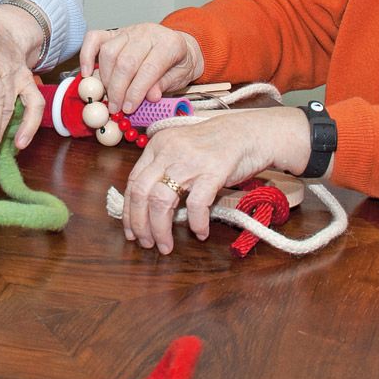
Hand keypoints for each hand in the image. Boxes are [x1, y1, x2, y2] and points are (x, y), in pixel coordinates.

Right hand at [79, 23, 204, 113]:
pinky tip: (86, 73)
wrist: (179, 46)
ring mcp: (129, 31)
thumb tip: (151, 97)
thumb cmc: (179, 64)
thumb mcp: (180, 78)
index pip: (149, 68)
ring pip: (109, 52)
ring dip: (105, 78)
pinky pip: (94, 38)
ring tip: (109, 96)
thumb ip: (164, 85)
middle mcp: (148, 33)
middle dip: (118, 89)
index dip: (136, 91)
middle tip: (115, 108)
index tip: (128, 108)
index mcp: (169, 44)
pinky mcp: (115, 32)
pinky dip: (86, 55)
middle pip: (126, 61)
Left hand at [121, 107, 307, 253]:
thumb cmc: (216, 145)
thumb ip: (165, 170)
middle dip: (140, 224)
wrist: (250, 132)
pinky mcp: (213, 171)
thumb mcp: (182, 151)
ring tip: (166, 246)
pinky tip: (200, 233)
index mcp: (158, 145)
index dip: (129, 210)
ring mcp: (190, 161)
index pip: (133, 181)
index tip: (131, 230)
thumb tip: (148, 207)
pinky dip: (196, 223)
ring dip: (160, 229)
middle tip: (145, 243)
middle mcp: (169, 151)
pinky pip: (196, 204)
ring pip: (161, 201)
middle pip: (141, 192)